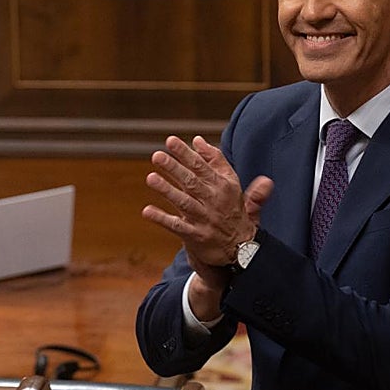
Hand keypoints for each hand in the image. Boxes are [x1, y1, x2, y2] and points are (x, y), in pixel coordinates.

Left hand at [142, 135, 271, 267]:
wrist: (242, 250)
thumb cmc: (233, 211)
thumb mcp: (233, 185)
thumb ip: (217, 161)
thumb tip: (198, 140)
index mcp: (224, 186)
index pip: (202, 166)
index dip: (186, 154)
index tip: (170, 141)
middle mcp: (215, 201)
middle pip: (192, 182)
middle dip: (174, 168)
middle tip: (157, 156)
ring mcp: (205, 219)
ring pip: (184, 202)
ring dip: (167, 190)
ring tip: (150, 178)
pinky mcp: (196, 236)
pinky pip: (177, 227)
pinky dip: (162, 219)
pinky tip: (147, 211)